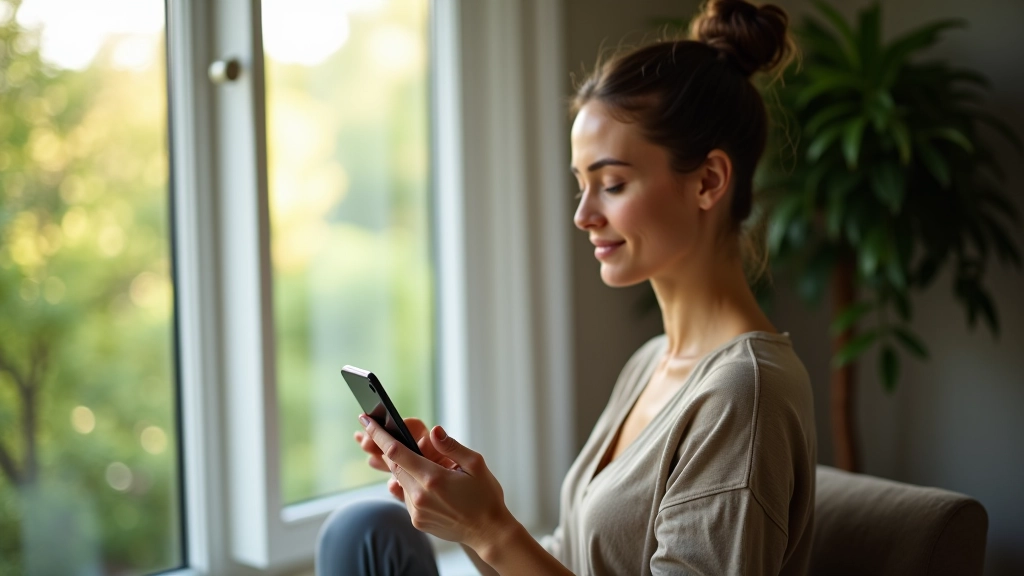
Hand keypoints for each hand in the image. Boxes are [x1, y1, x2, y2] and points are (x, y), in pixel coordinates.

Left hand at [359, 414, 519, 553]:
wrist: (488, 532)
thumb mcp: (476, 464)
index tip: (365, 419)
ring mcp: (416, 511)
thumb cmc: (486, 496)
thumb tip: (433, 431)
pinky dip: (414, 486)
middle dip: (391, 451)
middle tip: (398, 441)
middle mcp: (420, 495)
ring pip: (401, 481)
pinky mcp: (417, 521)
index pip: (396, 451)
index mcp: (434, 478)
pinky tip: (434, 488)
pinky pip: (407, 496)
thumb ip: (451, 446)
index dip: (378, 434)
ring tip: (432, 471)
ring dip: (407, 470)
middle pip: (394, 465)